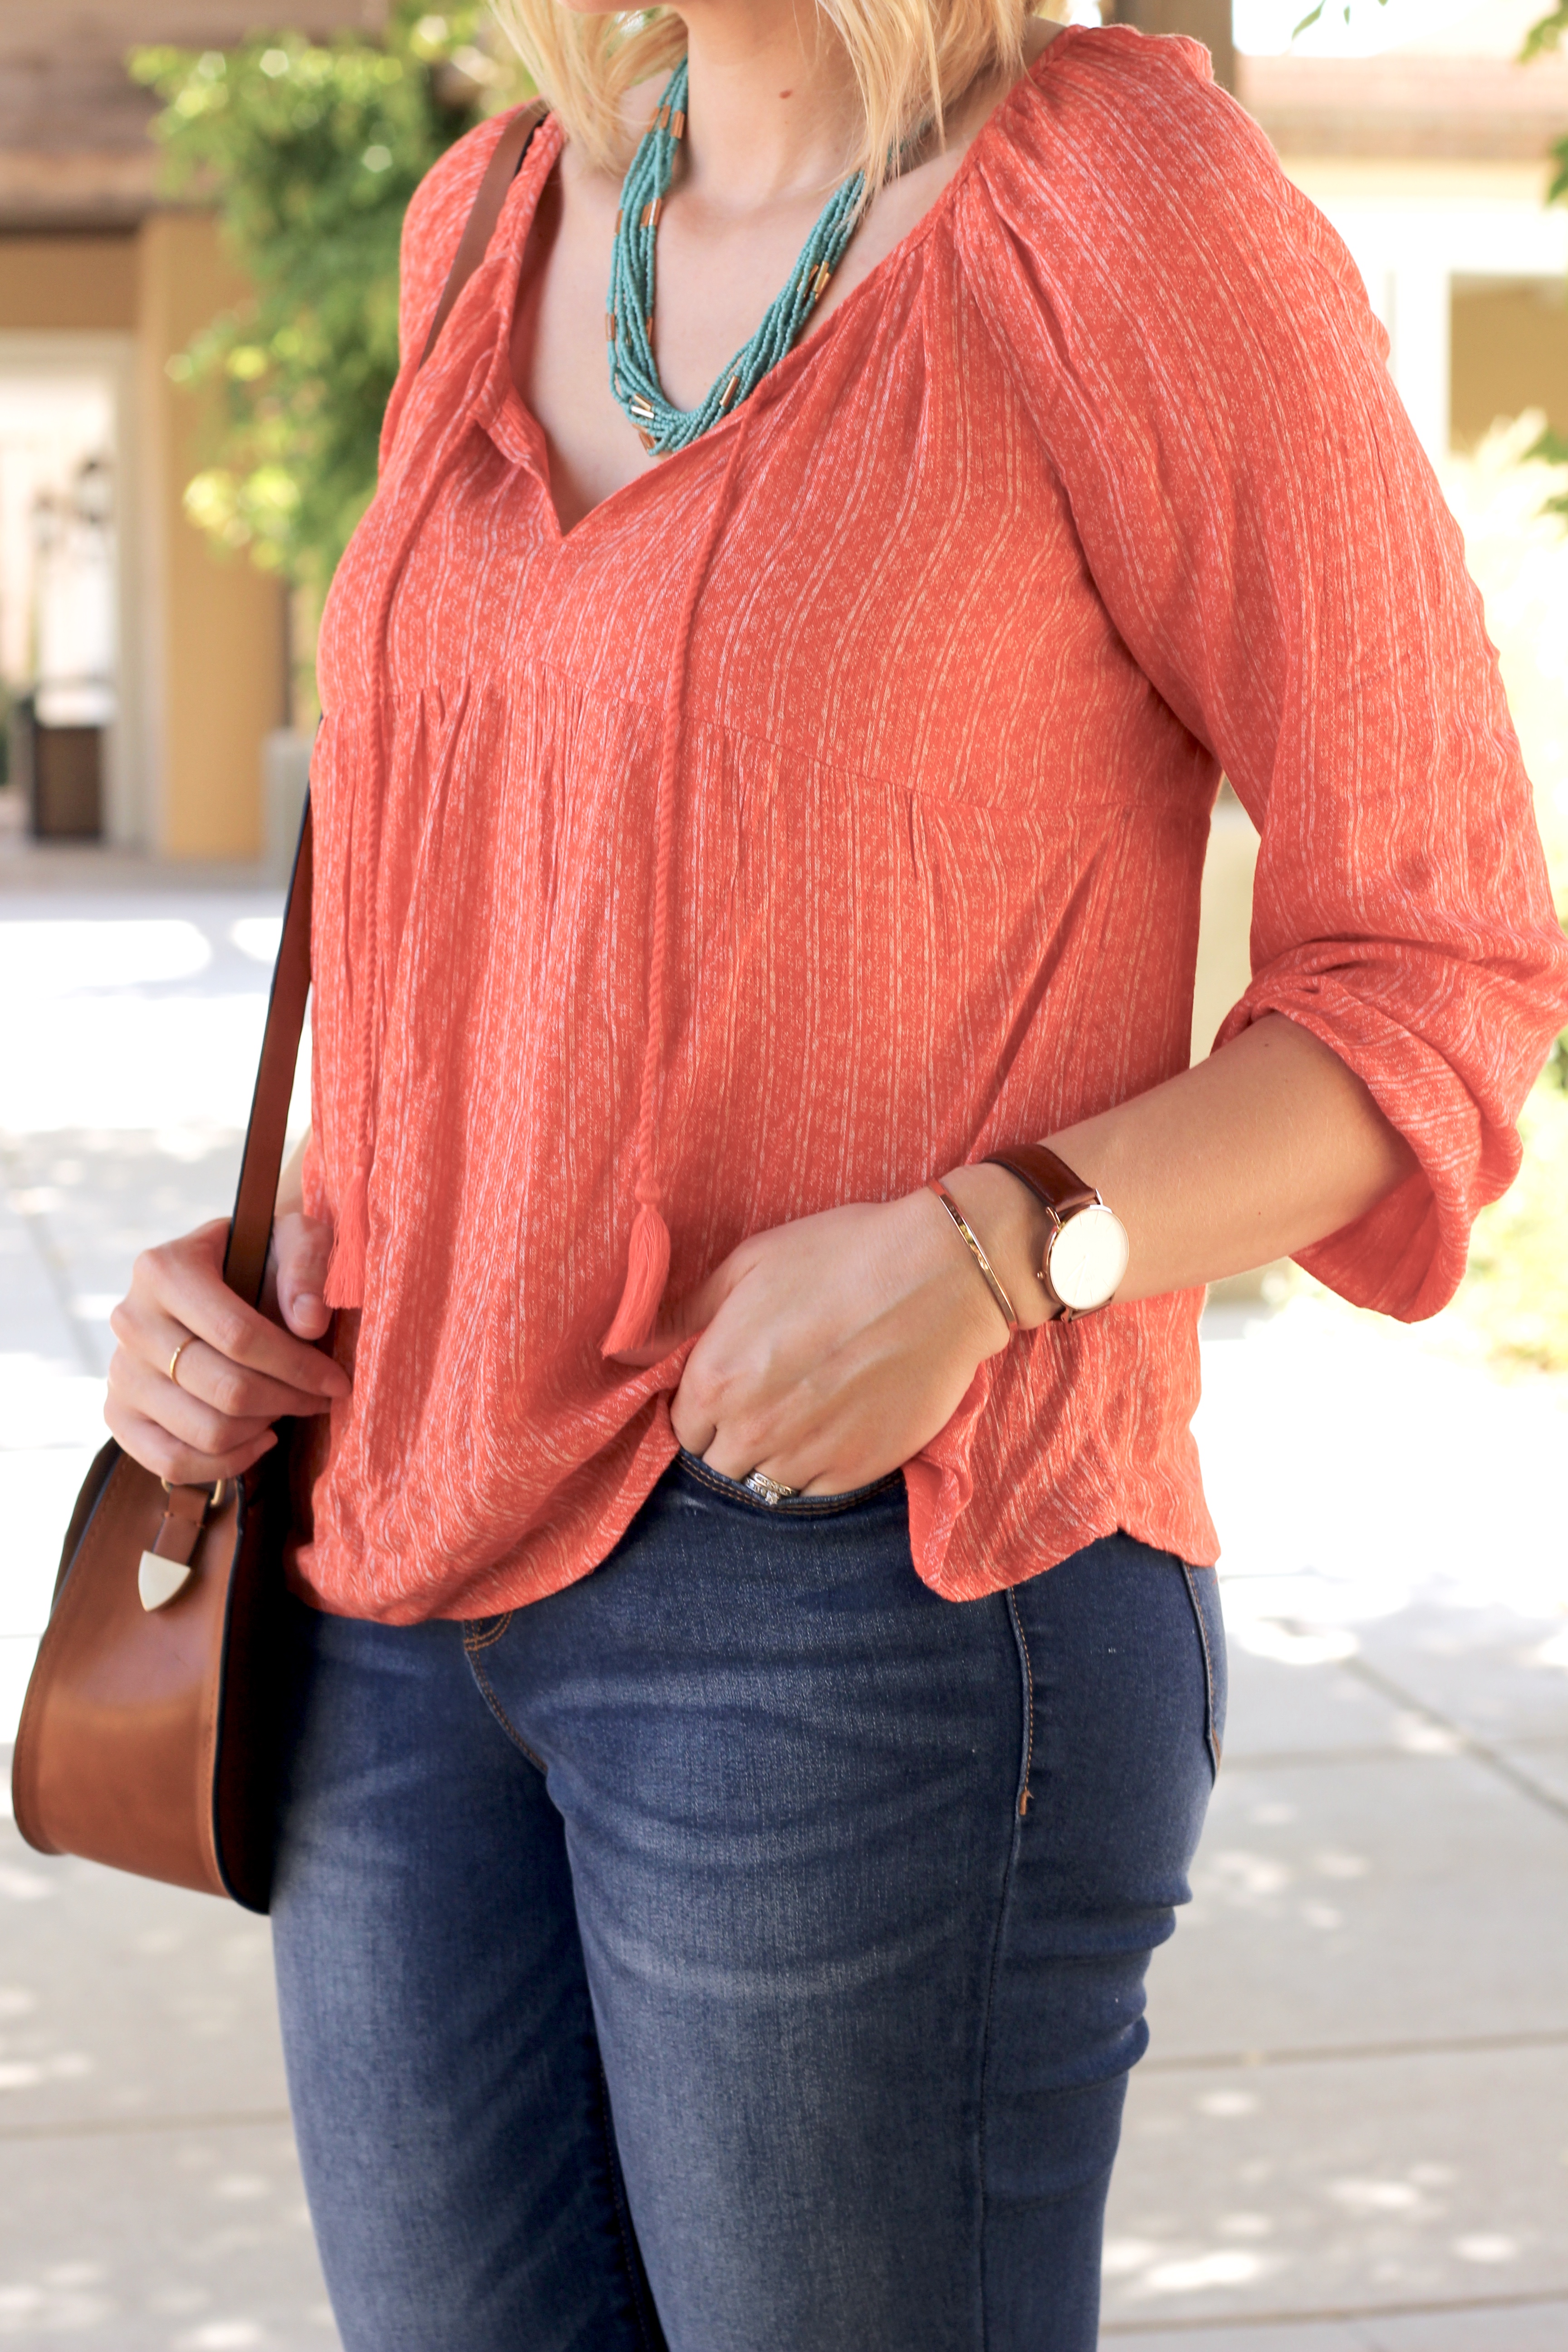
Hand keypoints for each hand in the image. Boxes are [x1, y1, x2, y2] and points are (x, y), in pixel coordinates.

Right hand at [105, 1213, 348, 1487]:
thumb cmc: (263, 1258)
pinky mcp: (118, 1412)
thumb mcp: (293, 1238)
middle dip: (288, 1400)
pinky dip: (226, 1463)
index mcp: (163, 1270)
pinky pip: (172, 1462)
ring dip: (262, 1429)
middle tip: (320, 1398)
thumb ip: (307, 1265)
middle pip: (225, 1390)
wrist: (218, 1276)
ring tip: (287, 1408)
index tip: (337, 1381)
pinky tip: (259, 1438)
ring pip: (204, 1432)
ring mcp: (120, 1371)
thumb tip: (309, 1323)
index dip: (298, 1367)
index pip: (239, 1336)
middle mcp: (131, 1321)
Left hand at [649, 1186, 1017, 1495]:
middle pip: (718, 1463)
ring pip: (765, 1484)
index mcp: (717, 1378)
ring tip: (805, 1412)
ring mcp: (806, 1454)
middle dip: (733, 1436)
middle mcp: (753, 1427)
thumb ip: (683, 1314)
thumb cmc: (840, 1255)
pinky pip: (814, 1492)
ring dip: (774, 1456)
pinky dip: (816, 1468)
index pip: (681, 1427)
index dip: (703, 1406)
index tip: (730, 1385)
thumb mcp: (749, 1265)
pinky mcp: (856, 1469)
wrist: (939, 1274)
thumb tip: (624, 1348)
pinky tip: (836, 1426)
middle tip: (771, 1397)